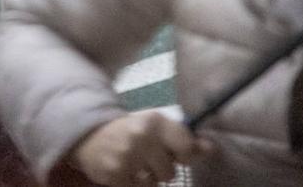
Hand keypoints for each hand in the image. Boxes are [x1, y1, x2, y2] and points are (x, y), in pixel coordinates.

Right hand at [70, 111, 212, 185]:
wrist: (92, 136)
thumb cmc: (132, 133)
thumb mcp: (158, 129)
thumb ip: (185, 140)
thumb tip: (211, 148)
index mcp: (155, 121)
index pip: (187, 147)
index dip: (184, 155)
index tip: (175, 153)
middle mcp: (141, 136)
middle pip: (170, 172)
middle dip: (162, 169)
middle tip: (148, 158)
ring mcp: (127, 155)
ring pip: (155, 183)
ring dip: (148, 179)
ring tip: (137, 166)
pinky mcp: (115, 173)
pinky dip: (134, 184)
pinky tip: (126, 171)